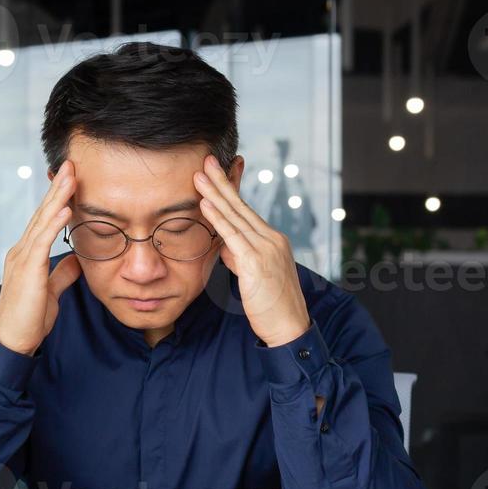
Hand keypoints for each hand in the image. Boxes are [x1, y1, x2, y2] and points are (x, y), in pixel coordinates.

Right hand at [0, 160, 83, 355]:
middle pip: (41, 213)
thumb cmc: (29, 319)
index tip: (70, 180)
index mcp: (26, 255)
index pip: (43, 221)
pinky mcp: (27, 271)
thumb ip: (63, 273)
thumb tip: (79, 259)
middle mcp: (21, 251)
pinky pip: (42, 242)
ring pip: (42, 221)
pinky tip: (66, 208)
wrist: (11, 342)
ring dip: (58, 197)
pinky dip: (54, 223)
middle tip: (70, 164)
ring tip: (71, 176)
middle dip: (57, 188)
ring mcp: (22, 259)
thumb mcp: (51, 291)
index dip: (57, 199)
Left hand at [194, 154, 311, 347]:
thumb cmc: (270, 307)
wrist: (289, 328)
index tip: (215, 173)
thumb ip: (239, 258)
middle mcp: (271, 239)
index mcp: (272, 240)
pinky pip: (232, 236)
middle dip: (222, 181)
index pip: (246, 211)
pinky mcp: (257, 263)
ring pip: (235, 216)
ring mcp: (266, 249)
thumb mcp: (252, 277)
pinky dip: (217, 218)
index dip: (229, 191)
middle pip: (241, 206)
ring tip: (199, 175)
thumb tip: (224, 247)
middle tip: (206, 160)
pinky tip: (205, 204)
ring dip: (215, 193)